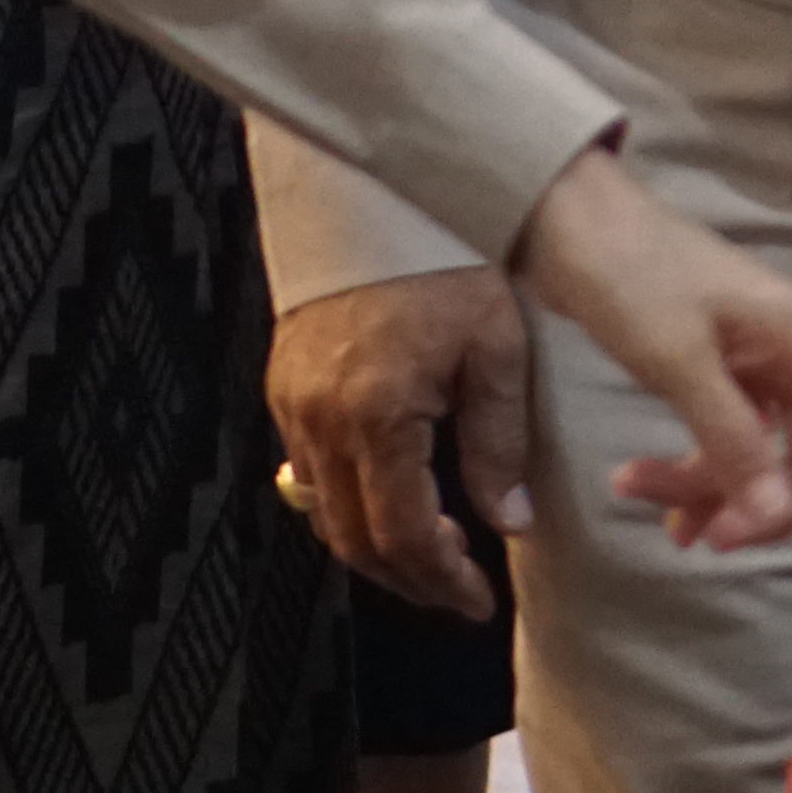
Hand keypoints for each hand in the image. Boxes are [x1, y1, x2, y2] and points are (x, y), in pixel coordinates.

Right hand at [265, 270, 529, 616]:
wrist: (375, 191)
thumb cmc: (447, 260)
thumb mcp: (495, 348)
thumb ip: (499, 443)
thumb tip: (510, 521)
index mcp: (378, 416)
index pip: (403, 536)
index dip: (441, 581)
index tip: (475, 601)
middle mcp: (321, 420)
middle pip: (353, 539)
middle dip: (406, 577)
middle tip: (455, 588)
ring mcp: (292, 403)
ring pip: (323, 510)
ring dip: (373, 543)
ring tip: (430, 548)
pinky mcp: (282, 382)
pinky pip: (307, 468)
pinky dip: (346, 499)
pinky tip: (389, 492)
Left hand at [502, 145, 791, 557]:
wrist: (564, 225)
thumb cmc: (630, 273)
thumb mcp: (678, 358)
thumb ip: (730, 436)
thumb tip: (777, 508)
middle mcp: (787, 353)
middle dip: (770, 503)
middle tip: (710, 543)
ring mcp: (747, 366)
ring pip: (759, 456)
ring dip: (711, 493)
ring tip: (643, 507)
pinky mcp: (707, 373)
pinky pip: (720, 443)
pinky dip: (688, 475)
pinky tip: (641, 493)